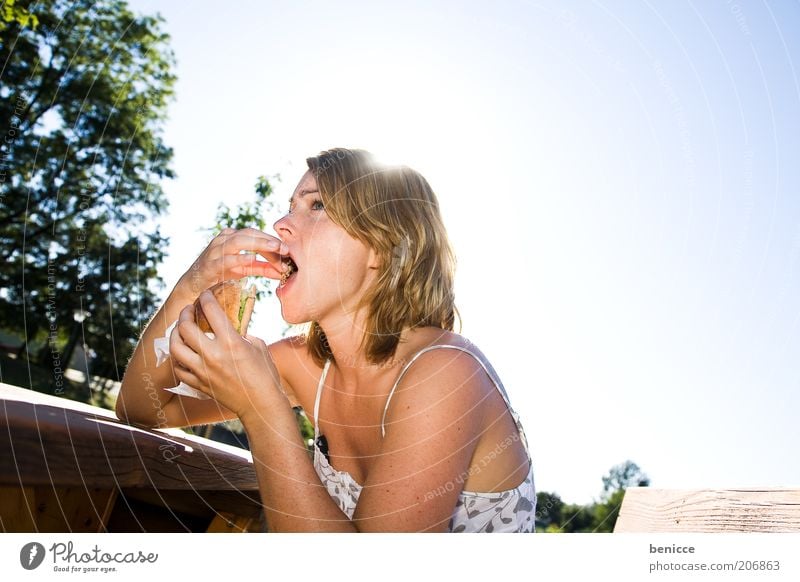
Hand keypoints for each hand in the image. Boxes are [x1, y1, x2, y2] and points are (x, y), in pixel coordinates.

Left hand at [168, 290, 281, 418]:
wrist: (261, 404)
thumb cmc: (265, 373)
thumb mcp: (257, 345)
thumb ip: (240, 333)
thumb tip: (228, 325)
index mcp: (231, 342)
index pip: (211, 311)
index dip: (205, 298)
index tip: (205, 295)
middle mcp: (213, 355)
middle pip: (185, 327)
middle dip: (185, 313)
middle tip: (188, 310)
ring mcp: (203, 371)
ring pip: (175, 348)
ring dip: (175, 334)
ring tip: (180, 329)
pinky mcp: (199, 384)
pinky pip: (179, 369)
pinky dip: (178, 359)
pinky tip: (184, 353)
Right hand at [176, 228, 287, 298]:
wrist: (193, 286)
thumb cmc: (220, 274)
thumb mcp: (243, 269)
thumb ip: (262, 268)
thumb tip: (283, 270)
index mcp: (232, 237)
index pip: (255, 234)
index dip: (271, 240)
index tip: (287, 249)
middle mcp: (223, 240)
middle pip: (248, 234)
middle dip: (268, 240)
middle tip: (285, 248)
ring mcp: (215, 251)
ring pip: (238, 242)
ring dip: (259, 245)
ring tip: (274, 249)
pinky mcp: (209, 265)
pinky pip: (226, 259)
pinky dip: (240, 258)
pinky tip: (252, 259)